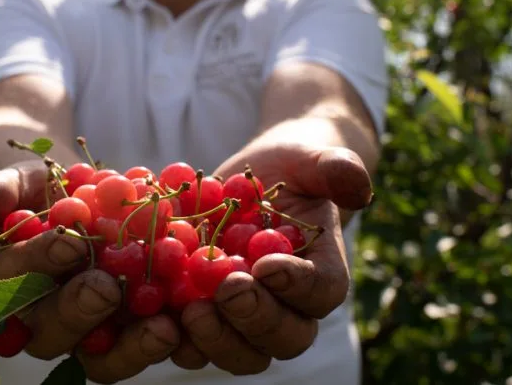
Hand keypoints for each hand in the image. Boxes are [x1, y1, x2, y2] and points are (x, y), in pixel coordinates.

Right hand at [0, 162, 180, 382]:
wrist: (82, 195)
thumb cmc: (43, 188)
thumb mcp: (22, 179)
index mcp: (6, 283)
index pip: (12, 281)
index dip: (39, 264)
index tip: (69, 242)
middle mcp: (41, 319)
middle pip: (52, 331)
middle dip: (79, 310)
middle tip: (107, 287)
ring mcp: (86, 334)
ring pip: (99, 357)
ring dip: (129, 346)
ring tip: (160, 327)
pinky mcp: (126, 335)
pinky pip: (141, 350)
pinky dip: (163, 342)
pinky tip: (186, 325)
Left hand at [171, 144, 369, 373]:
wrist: (257, 179)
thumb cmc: (293, 167)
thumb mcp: (313, 158)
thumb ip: (337, 167)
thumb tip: (357, 186)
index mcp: (323, 271)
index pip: (321, 291)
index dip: (298, 286)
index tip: (268, 265)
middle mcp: (289, 307)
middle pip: (283, 338)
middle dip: (255, 319)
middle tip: (227, 289)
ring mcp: (245, 318)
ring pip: (240, 352)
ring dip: (215, 340)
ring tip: (189, 310)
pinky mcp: (205, 316)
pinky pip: (193, 343)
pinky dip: (174, 336)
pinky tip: (154, 315)